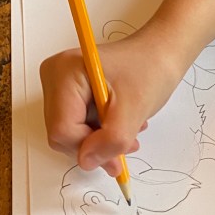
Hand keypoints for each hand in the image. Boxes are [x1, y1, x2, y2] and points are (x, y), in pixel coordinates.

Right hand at [39, 21, 185, 175]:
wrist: (160, 53)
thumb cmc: (150, 69)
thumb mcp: (134, 109)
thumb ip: (111, 140)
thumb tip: (87, 161)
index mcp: (64, 72)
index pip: (62, 129)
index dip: (89, 147)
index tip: (118, 151)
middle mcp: (54, 77)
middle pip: (62, 134)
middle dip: (95, 145)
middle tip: (128, 142)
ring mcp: (59, 86)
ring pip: (69, 134)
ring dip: (100, 141)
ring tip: (128, 128)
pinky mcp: (69, 94)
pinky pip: (76, 127)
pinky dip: (99, 133)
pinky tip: (119, 123)